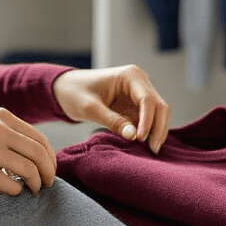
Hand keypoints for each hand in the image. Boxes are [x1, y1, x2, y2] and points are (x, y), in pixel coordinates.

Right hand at [0, 107, 56, 194]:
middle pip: (39, 154)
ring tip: (32, 189)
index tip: (49, 169)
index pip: (39, 138)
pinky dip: (17, 191)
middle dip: (48, 172)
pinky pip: (12, 185)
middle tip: (48, 183)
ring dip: (36, 184)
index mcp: (2, 117)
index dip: (50, 157)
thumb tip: (37, 155)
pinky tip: (12, 191)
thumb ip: (10, 133)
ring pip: (30, 170)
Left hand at [52, 64, 170, 153]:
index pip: (147, 99)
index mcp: (130, 75)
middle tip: (152, 149)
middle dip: (158, 128)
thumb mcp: (90, 108)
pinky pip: (149, 119)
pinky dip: (149, 131)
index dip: (148, 120)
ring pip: (158, 114)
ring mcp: (139, 93)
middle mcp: (139, 81)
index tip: (141, 139)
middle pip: (159, 106)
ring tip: (150, 150)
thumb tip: (134, 136)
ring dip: (156, 131)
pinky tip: (144, 146)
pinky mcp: (136, 105)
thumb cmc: (75, 93)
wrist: (65, 89)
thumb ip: (112, 121)